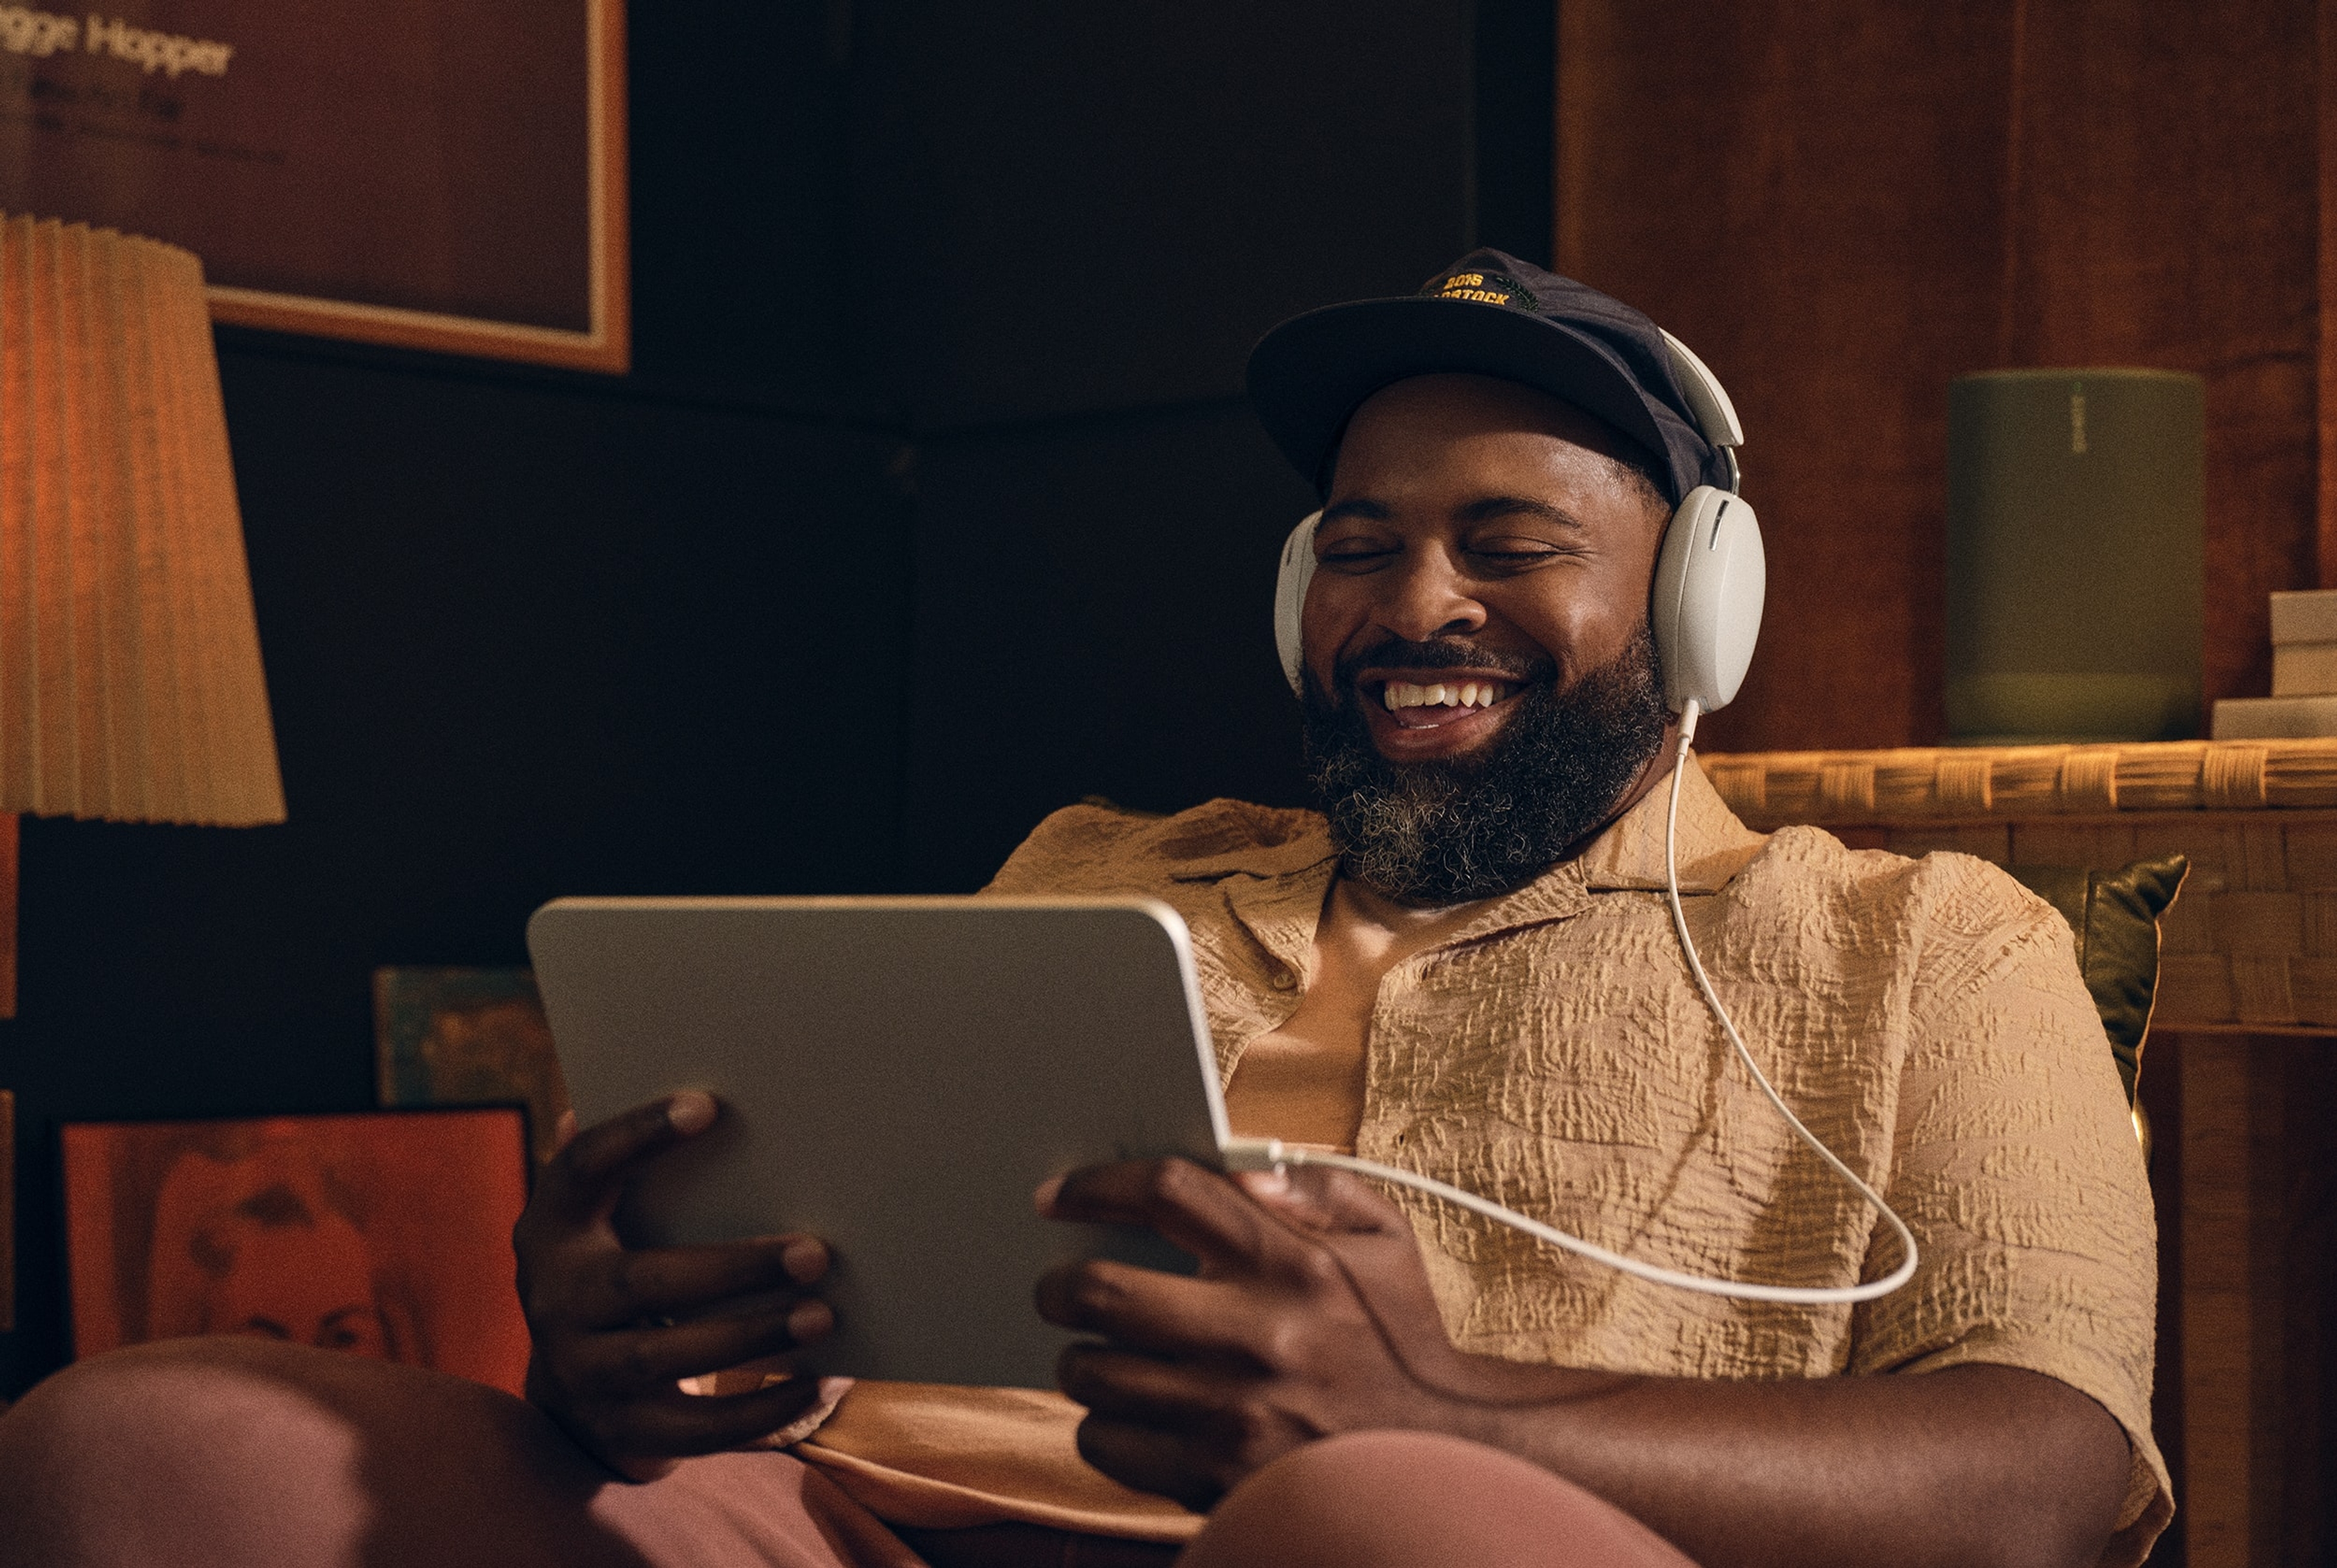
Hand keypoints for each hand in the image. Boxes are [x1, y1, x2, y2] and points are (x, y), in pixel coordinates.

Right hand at [514, 1091, 837, 1480]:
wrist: (574, 1393)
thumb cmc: (618, 1268)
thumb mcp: (607, 1219)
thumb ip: (632, 1163)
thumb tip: (696, 1090)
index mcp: (552, 1227)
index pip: (581, 1169)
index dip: (636, 1134)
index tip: (709, 1105)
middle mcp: (556, 1300)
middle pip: (643, 1283)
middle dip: (732, 1268)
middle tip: (816, 1252)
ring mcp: (584, 1372)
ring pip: (669, 1356)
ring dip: (753, 1336)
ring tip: (824, 1315)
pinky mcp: (624, 1431)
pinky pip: (696, 1429)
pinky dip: (761, 1411)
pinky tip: (821, 1381)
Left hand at [1034, 1157, 1506, 1509]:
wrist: (1445, 1453)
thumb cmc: (1400, 1336)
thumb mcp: (1384, 1239)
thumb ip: (1316, 1187)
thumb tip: (1239, 1172)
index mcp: (1292, 1262)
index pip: (1168, 1192)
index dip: (1095, 1186)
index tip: (1056, 1197)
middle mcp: (1257, 1334)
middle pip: (1100, 1290)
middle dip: (1058, 1285)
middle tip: (1058, 1287)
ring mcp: (1232, 1412)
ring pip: (1091, 1373)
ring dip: (1080, 1359)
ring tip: (1100, 1352)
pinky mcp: (1215, 1478)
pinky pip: (1105, 1443)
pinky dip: (1101, 1426)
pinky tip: (1130, 1413)